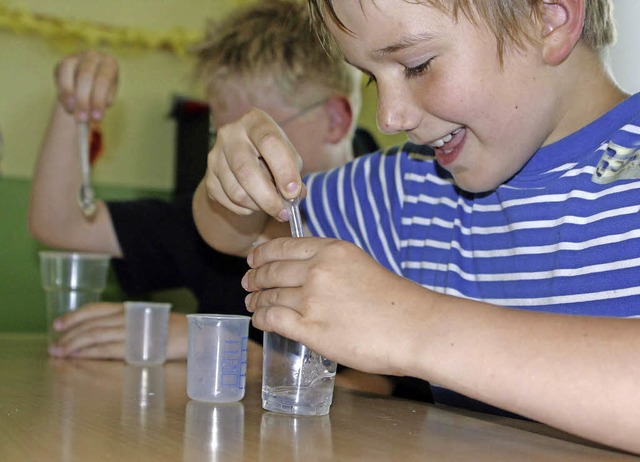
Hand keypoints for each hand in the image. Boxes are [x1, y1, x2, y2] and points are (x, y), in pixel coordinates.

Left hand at [49, 302, 188, 359]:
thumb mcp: (148, 320)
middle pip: (90, 324)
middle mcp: (127, 317)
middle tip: (53, 345)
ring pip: (94, 336)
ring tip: (59, 353)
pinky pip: (106, 350)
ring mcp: (130, 332)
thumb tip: (107, 330)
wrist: (194, 336)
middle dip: (69, 335)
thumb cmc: (173, 330)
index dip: (74, 316)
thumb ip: (128, 322)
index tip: (58, 324)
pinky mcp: (135, 348)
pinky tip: (78, 358)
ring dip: (74, 345)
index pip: (95, 309)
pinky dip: (89, 353)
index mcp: (129, 308)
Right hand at [55, 50, 117, 121]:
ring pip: (68, 71)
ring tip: (71, 113)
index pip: (103, 80)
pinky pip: (60, 75)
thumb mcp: (106, 98)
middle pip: (86, 75)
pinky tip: (68, 107)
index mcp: (109, 63)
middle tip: (82, 119)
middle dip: (83, 99)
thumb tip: (94, 115)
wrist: (89, 85)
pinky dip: (62, 92)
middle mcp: (93, 56)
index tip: (96, 118)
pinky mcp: (64, 62)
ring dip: (68, 94)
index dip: (98, 99)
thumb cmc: (102, 93)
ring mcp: (77, 56)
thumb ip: (101, 103)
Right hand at [204, 108, 303, 219]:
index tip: (293, 192)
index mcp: (254, 121)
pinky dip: (246, 209)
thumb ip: (293, 172)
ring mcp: (215, 156)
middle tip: (284, 213)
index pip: (269, 142)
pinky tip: (255, 203)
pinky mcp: (208, 178)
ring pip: (236, 192)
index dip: (283, 169)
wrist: (242, 158)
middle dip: (268, 198)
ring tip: (271, 205)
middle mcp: (230, 134)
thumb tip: (295, 196)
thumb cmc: (272, 154)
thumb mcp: (287, 154)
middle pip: (246, 171)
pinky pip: (228, 202)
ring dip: (258, 206)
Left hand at [243, 237, 430, 376]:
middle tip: (248, 283)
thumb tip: (304, 273)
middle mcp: (317, 270)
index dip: (262, 254)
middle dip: (255, 277)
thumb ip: (331, 265)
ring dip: (256, 300)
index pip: (283, 246)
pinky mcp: (311, 329)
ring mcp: (312, 300)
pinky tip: (260, 320)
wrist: (414, 327)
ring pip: (269, 296)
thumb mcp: (359, 265)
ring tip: (252, 304)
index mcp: (331, 250)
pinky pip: (273, 319)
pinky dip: (261, 318)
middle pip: (271, 271)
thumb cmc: (395, 300)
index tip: (253, 259)